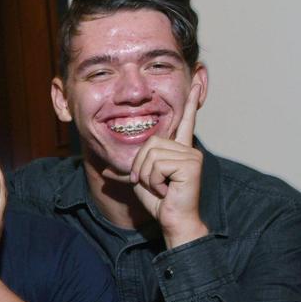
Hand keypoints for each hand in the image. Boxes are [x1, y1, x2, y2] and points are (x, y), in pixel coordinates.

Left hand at [103, 81, 208, 247]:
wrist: (172, 219)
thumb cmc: (159, 201)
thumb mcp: (138, 181)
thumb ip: (126, 171)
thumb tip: (104, 172)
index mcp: (178, 148)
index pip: (184, 120)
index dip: (189, 102)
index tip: (196, 82)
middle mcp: (186, 148)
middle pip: (148, 142)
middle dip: (140, 166)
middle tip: (154, 182)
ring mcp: (190, 154)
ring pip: (149, 154)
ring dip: (146, 175)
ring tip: (160, 186)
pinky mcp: (190, 163)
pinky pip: (156, 164)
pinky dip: (153, 180)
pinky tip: (166, 188)